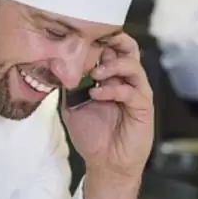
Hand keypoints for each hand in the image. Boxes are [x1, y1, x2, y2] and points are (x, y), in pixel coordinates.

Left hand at [61, 33, 153, 179]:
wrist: (105, 163)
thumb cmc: (92, 134)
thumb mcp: (72, 105)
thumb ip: (69, 85)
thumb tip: (55, 66)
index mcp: (112, 77)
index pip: (112, 49)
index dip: (100, 39)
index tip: (82, 35)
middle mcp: (127, 81)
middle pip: (129, 49)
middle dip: (113, 42)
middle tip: (95, 44)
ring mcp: (137, 93)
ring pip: (133, 66)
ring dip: (112, 65)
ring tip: (94, 73)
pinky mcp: (142, 108)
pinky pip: (131, 91)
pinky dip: (113, 89)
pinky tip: (96, 94)